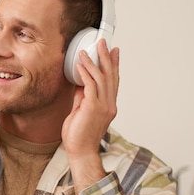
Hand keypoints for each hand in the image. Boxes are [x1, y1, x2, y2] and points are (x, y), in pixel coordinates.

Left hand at [62, 39, 119, 190]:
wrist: (80, 151)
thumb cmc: (79, 136)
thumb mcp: (81, 111)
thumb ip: (82, 97)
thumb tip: (80, 83)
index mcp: (108, 106)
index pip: (113, 81)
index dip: (114, 65)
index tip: (114, 52)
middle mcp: (109, 104)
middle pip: (111, 76)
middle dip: (107, 57)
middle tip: (104, 43)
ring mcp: (103, 106)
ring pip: (101, 78)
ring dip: (95, 61)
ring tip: (89, 49)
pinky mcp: (93, 107)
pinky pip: (91, 85)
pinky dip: (86, 72)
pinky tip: (81, 64)